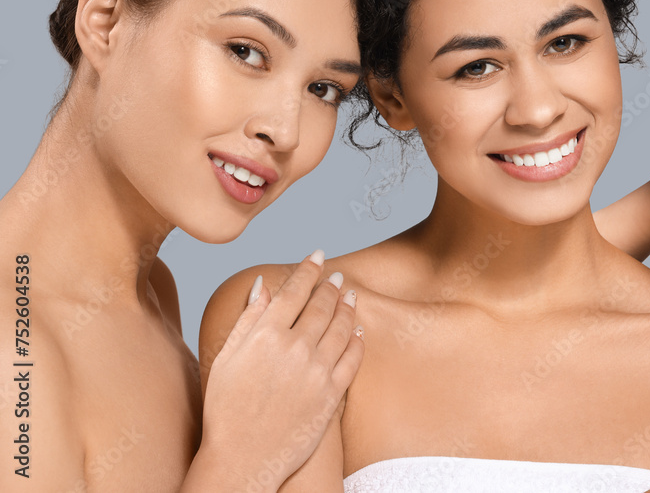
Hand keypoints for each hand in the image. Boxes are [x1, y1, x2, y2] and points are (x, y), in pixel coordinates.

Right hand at [192, 251, 363, 491]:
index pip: (294, 291)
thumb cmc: (226, 409)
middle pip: (322, 305)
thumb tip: (262, 285)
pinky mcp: (332, 394)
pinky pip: (353, 358)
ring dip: (348, 306)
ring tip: (350, 295)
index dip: (308, 269)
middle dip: (331, 286)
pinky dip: (358, 339)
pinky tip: (358, 329)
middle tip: (336, 276)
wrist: (242, 459)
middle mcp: (295, 348)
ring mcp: (317, 371)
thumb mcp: (226, 358)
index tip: (317, 255)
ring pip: (341, 327)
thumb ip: (248, 319)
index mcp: (265, 336)